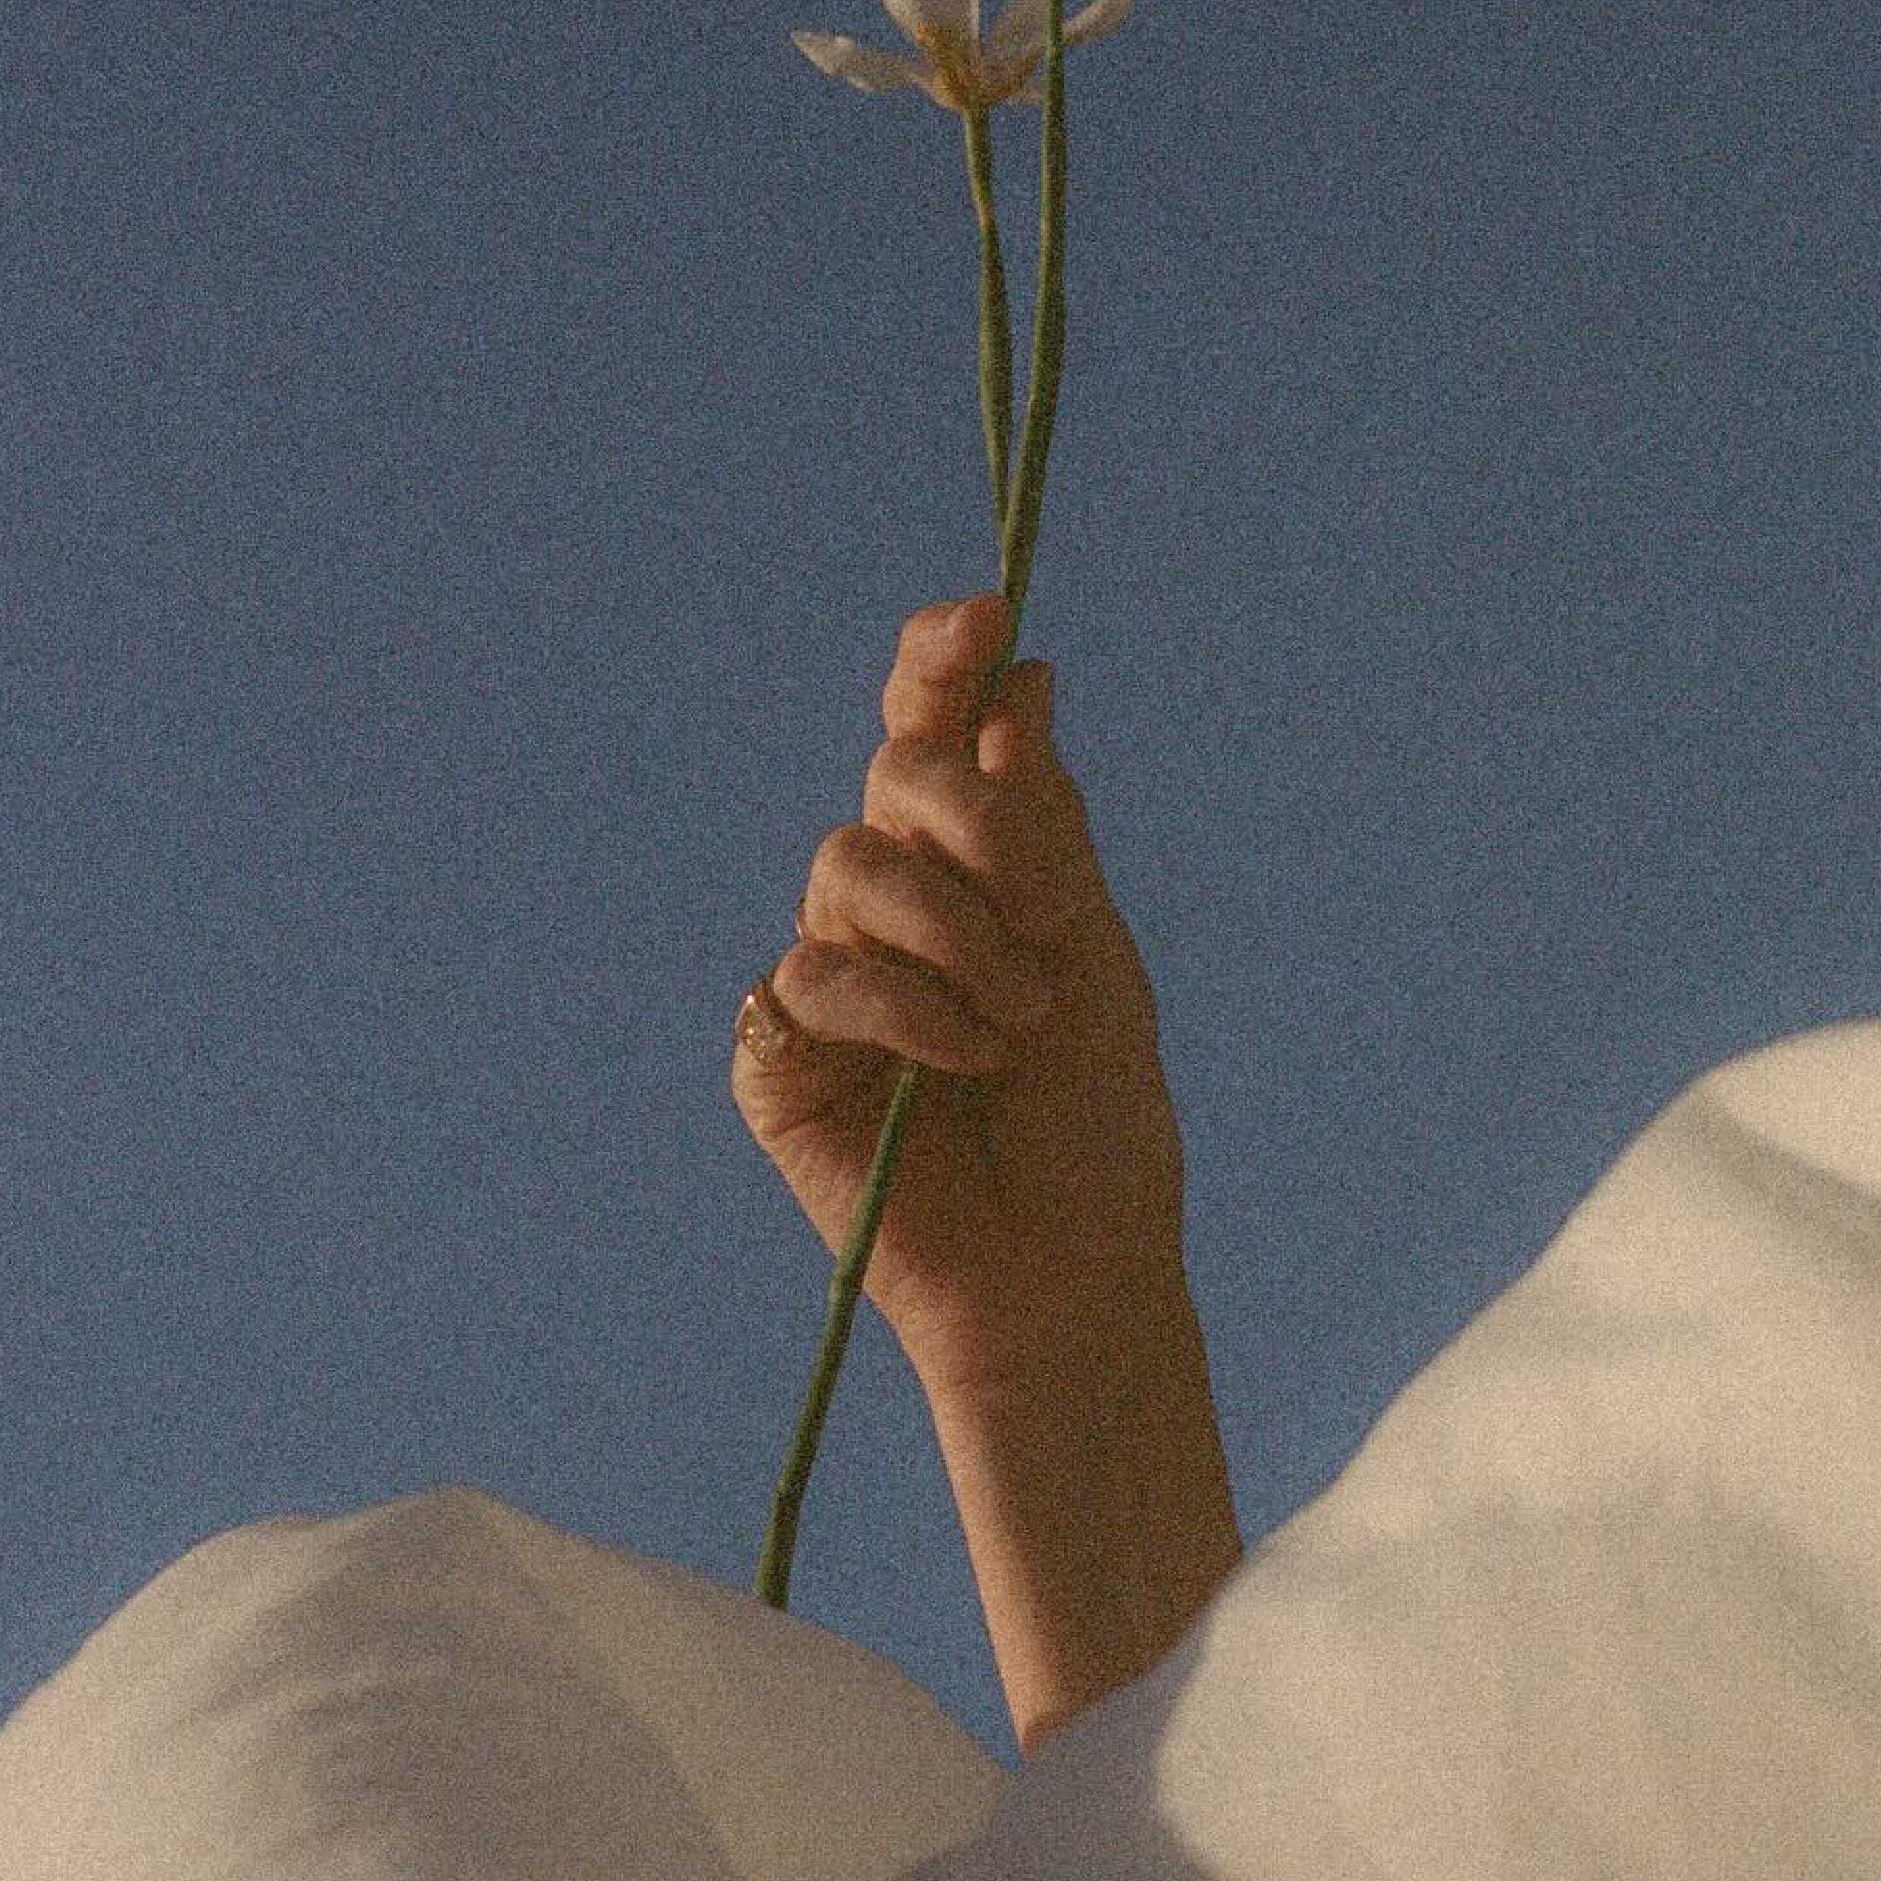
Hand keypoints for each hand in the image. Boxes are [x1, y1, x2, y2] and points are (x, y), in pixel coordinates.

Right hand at [732, 591, 1189, 1404]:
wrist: (1075, 1267)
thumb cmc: (1099, 1122)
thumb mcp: (1089, 947)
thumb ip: (1041, 822)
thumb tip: (1020, 674)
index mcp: (977, 866)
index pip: (934, 730)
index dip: (941, 661)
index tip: (984, 613)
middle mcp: (894, 906)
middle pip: (890, 776)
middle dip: (970, 819)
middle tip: (1046, 911)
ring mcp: (830, 979)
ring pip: (847, 868)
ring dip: (951, 931)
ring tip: (1017, 1016)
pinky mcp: (781, 1061)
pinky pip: (813, 977)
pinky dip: (902, 1007)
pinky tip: (961, 1061)